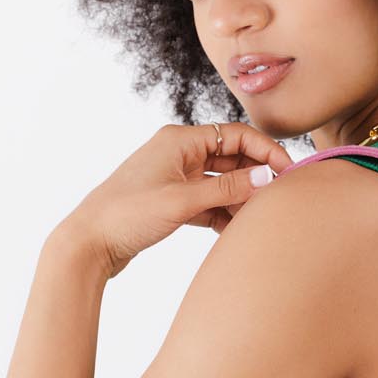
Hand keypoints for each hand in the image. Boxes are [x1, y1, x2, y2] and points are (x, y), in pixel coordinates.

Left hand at [56, 122, 295, 277]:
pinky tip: (237, 230)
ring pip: (222, 182)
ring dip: (241, 197)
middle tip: (281, 196)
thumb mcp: (183, 201)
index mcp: (180, 140)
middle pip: (232, 156)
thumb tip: (267, 178)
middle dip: (257, 175)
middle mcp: (179, 153)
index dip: (267, 151)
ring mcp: (175, 177)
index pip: (237, 135)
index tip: (289, 172)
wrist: (87, 243)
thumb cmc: (126, 215)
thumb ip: (227, 189)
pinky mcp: (172, 201)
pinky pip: (209, 202)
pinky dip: (224, 213)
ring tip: (261, 217)